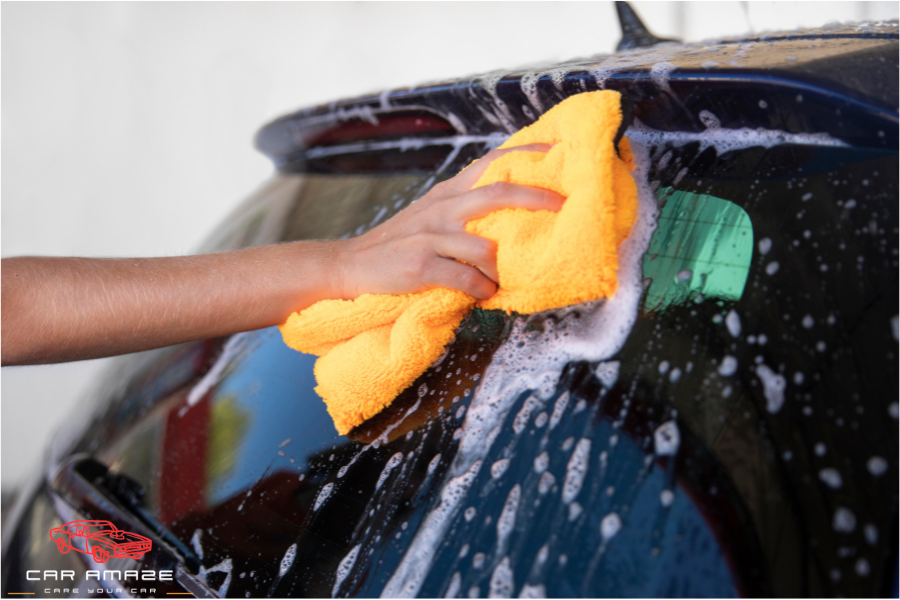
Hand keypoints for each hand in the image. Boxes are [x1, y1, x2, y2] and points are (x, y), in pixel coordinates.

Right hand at [336, 144, 563, 300]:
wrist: (348, 266)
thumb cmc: (398, 245)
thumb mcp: (431, 215)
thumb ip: (465, 209)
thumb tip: (513, 214)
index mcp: (447, 193)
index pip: (490, 163)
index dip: (526, 156)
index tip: (558, 153)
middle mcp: (441, 208)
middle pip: (497, 193)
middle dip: (536, 198)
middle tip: (564, 208)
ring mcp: (430, 237)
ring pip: (485, 245)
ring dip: (504, 267)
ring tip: (507, 280)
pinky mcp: (419, 266)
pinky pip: (464, 278)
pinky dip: (481, 289)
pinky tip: (483, 294)